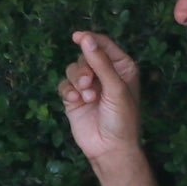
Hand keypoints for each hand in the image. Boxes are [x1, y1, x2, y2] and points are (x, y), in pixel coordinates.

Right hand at [58, 32, 142, 165]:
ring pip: (72, 69)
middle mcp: (104, 74)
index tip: (77, 37)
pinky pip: (64, 85)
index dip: (90, 39)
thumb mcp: (115, 88)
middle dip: (83, 68)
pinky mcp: (74, 99)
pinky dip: (68, 91)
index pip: (103, 45)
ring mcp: (88, 86)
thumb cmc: (122, 118)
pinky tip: (76, 101)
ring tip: (86, 97)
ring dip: (77, 81)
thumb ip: (100, 62)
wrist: (110, 148)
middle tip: (88, 83)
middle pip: (85, 56)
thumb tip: (85, 38)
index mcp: (121, 67)